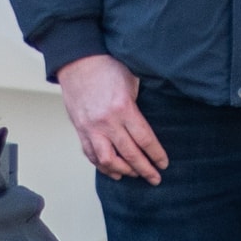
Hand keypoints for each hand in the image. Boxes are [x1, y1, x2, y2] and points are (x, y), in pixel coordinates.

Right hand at [59, 54, 165, 183]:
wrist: (77, 61)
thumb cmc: (105, 67)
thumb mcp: (131, 81)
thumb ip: (139, 106)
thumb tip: (149, 125)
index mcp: (123, 108)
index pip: (144, 139)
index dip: (156, 155)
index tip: (163, 164)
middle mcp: (106, 122)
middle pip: (129, 154)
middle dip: (144, 169)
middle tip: (155, 178)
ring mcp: (91, 128)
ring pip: (107, 160)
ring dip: (123, 171)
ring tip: (134, 175)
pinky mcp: (80, 129)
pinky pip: (91, 154)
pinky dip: (102, 166)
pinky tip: (112, 171)